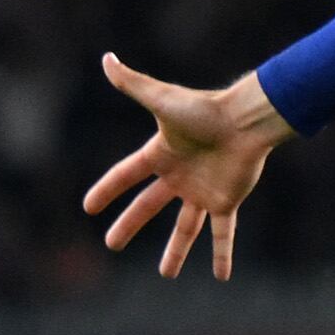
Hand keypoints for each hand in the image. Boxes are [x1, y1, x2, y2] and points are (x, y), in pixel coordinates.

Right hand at [82, 57, 291, 279]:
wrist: (245, 122)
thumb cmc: (205, 109)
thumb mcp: (161, 97)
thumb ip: (132, 82)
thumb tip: (106, 58)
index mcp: (161, 154)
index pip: (126, 175)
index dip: (107, 190)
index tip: (88, 206)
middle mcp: (179, 175)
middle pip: (149, 206)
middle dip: (130, 225)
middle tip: (111, 244)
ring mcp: (202, 191)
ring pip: (185, 228)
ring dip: (176, 252)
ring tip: (166, 275)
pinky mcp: (226, 201)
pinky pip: (223, 233)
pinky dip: (222, 253)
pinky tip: (221, 276)